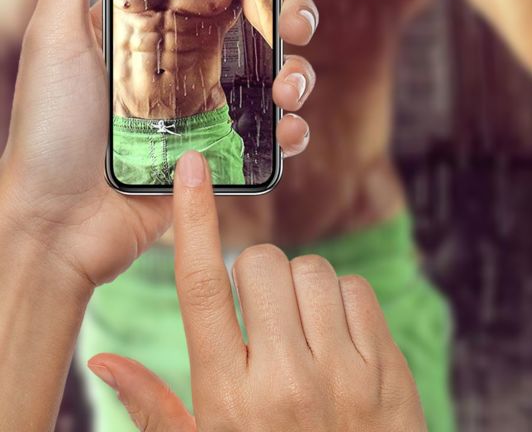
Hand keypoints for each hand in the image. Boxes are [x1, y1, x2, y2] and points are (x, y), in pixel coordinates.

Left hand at [0, 0, 325, 290]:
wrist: (54, 224)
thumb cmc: (47, 125)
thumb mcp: (55, 29)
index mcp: (155, 20)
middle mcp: (187, 56)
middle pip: (262, 20)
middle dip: (294, 13)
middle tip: (294, 21)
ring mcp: (207, 105)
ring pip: (279, 73)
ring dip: (300, 71)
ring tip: (287, 86)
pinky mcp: (218, 152)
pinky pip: (271, 135)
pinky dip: (292, 128)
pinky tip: (287, 129)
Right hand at [87, 151, 427, 431]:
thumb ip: (154, 407)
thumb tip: (101, 359)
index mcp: (228, 399)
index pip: (201, 289)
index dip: (194, 219)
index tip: (192, 168)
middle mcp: (284, 382)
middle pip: (261, 264)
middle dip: (256, 276)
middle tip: (261, 318)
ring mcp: (343, 375)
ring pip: (312, 270)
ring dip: (300, 289)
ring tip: (299, 333)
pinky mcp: (386, 370)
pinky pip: (356, 290)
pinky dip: (342, 302)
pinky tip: (335, 340)